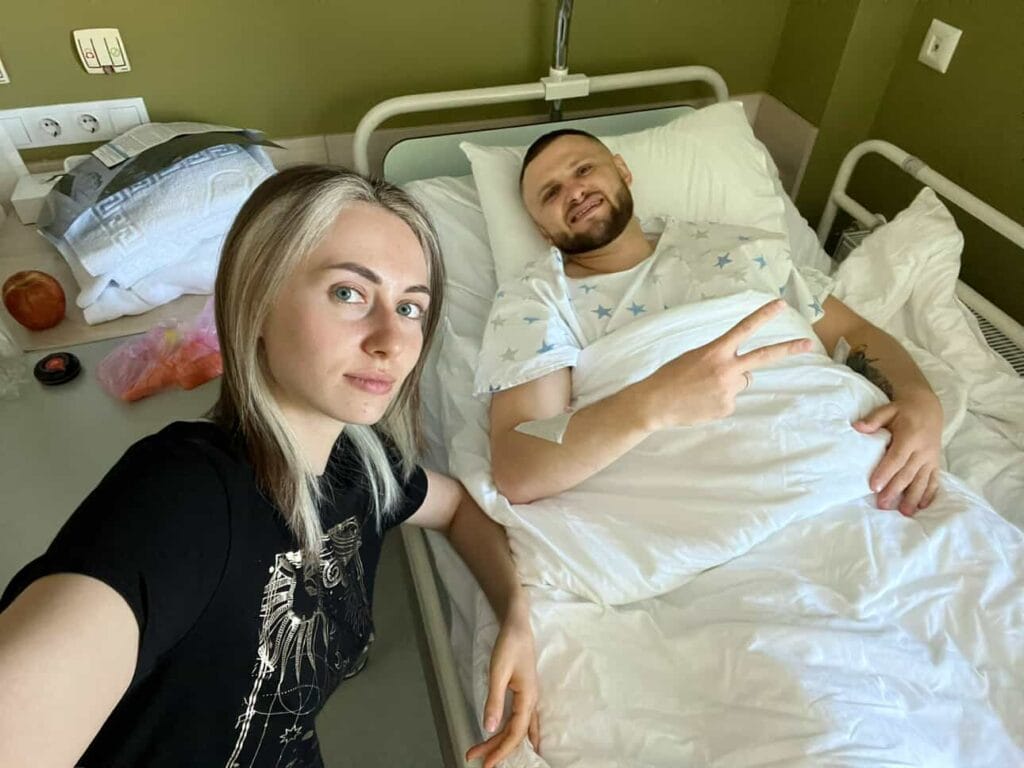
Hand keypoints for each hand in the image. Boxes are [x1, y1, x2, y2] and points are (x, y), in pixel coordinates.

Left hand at [466, 612, 539, 767]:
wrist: (517, 626)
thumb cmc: (509, 645)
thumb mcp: (498, 673)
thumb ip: (494, 701)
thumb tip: (487, 728)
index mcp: (527, 698)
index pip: (515, 733)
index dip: (501, 750)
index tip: (487, 764)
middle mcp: (531, 701)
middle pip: (516, 733)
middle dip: (497, 749)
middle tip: (479, 761)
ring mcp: (530, 697)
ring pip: (518, 727)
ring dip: (502, 741)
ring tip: (484, 752)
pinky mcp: (524, 693)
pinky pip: (521, 720)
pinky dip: (513, 732)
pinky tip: (509, 738)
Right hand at [632, 299, 812, 430]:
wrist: (655, 403)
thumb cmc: (670, 377)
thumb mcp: (693, 357)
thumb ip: (719, 359)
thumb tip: (741, 373)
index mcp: (715, 351)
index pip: (744, 328)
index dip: (764, 316)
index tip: (781, 305)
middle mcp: (726, 368)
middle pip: (764, 357)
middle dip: (788, 349)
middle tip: (808, 343)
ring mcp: (729, 389)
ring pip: (740, 382)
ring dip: (727, 383)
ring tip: (703, 388)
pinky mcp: (727, 407)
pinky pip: (730, 400)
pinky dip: (718, 400)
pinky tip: (701, 401)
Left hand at [854, 391, 942, 515]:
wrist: (928, 407)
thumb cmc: (903, 411)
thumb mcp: (888, 409)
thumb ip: (873, 419)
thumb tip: (857, 427)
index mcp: (910, 437)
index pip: (896, 458)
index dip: (885, 473)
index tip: (874, 487)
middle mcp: (923, 450)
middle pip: (907, 473)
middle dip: (895, 490)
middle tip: (882, 505)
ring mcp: (931, 458)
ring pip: (922, 480)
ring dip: (913, 497)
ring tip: (904, 513)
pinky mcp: (936, 463)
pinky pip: (934, 480)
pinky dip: (929, 493)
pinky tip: (922, 506)